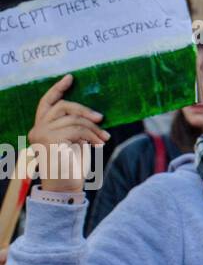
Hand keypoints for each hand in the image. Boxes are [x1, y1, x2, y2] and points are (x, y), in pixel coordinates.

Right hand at [27, 74, 108, 193]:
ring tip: (103, 139)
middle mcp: (37, 129)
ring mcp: (41, 134)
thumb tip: (94, 113)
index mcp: (41, 127)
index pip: (46, 102)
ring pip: (74, 119)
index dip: (58, 88)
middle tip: (101, 119)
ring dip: (93, 129)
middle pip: (64, 106)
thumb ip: (75, 125)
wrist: (65, 187)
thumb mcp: (75, 140)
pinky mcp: (50, 140)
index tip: (70, 77)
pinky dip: (91, 136)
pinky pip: (77, 130)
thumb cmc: (72, 165)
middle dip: (85, 111)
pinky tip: (97, 145)